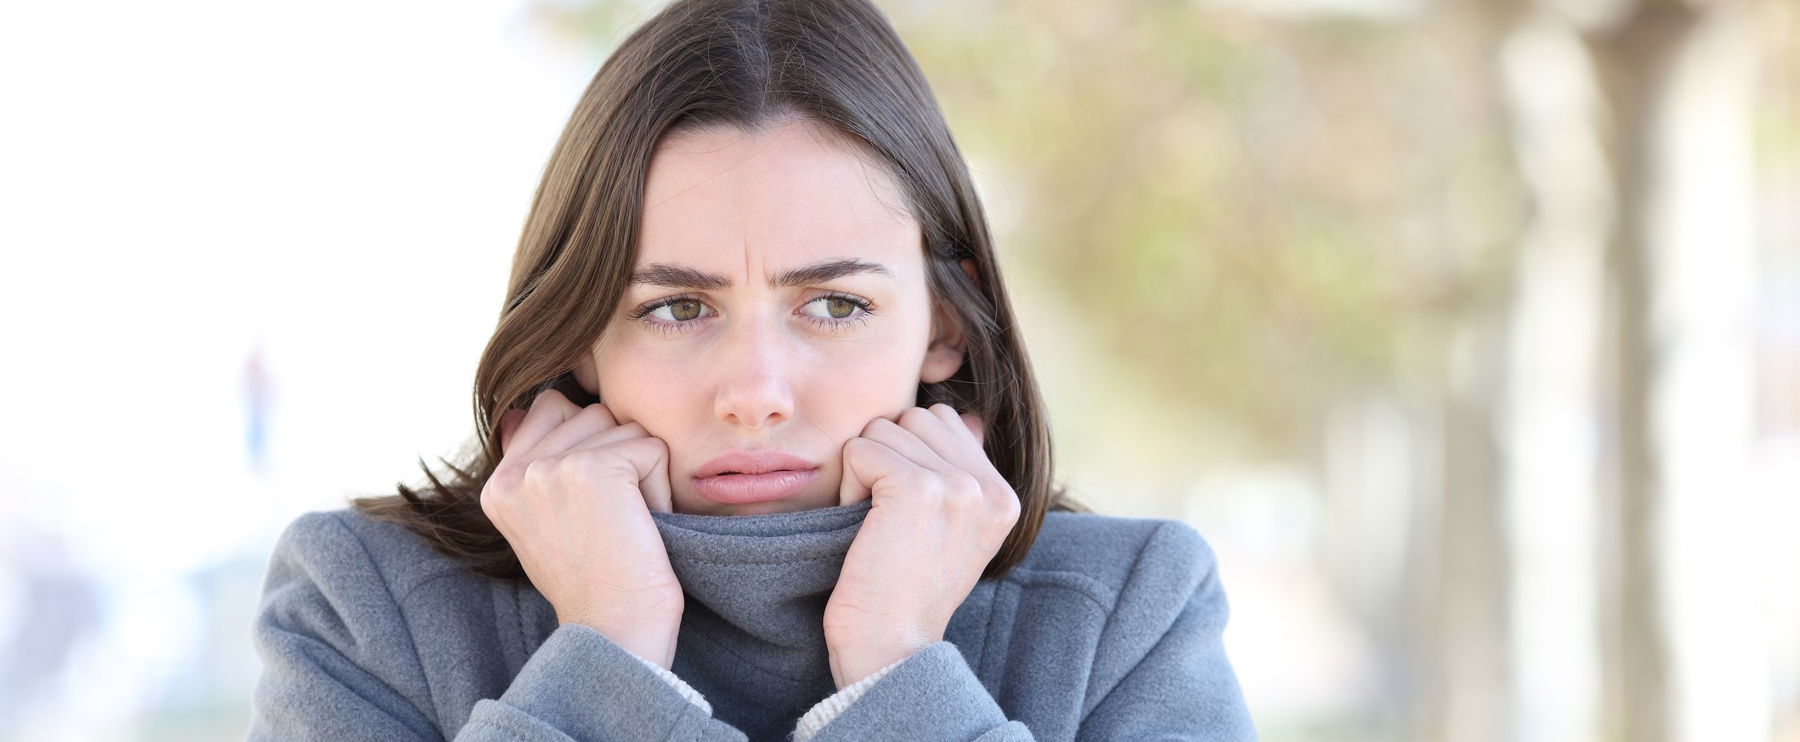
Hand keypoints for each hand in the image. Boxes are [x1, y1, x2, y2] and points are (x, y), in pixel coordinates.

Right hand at [483, 388, 684, 667]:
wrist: (614, 633)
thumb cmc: (596, 583)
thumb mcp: (547, 520)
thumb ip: (536, 463)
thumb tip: (528, 407)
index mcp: (499, 483)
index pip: (552, 408)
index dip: (592, 446)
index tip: (595, 506)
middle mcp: (516, 472)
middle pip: (595, 413)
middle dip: (620, 460)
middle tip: (611, 523)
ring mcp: (550, 468)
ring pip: (625, 427)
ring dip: (642, 474)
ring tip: (624, 526)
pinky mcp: (593, 470)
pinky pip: (651, 448)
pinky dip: (660, 490)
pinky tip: (641, 530)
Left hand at [824, 404, 1021, 688]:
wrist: (891, 650)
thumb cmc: (905, 594)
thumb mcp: (952, 530)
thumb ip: (961, 471)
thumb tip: (969, 415)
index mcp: (1003, 495)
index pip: (944, 422)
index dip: (908, 459)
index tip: (908, 518)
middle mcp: (989, 487)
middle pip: (912, 417)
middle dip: (885, 459)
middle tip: (888, 522)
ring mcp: (958, 485)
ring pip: (883, 429)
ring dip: (864, 473)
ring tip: (877, 527)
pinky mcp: (918, 488)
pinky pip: (860, 449)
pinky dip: (848, 488)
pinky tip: (863, 530)